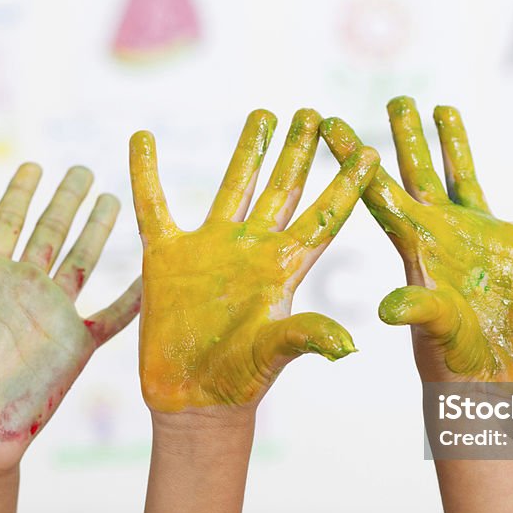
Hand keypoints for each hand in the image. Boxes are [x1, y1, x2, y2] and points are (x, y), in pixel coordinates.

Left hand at [0, 165, 140, 477]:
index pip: (6, 224)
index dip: (20, 194)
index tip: (33, 166)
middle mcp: (24, 291)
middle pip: (51, 233)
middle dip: (67, 200)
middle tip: (83, 170)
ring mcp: (53, 315)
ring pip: (83, 261)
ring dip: (98, 231)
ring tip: (113, 198)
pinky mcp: (76, 344)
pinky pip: (111, 316)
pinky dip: (132, 297)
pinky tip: (149, 275)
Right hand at [131, 109, 378, 414]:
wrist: (193, 398)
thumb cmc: (240, 382)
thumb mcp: (274, 354)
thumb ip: (303, 337)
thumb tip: (347, 344)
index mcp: (285, 268)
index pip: (323, 216)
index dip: (347, 184)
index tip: (370, 150)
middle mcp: (253, 250)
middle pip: (283, 189)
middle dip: (300, 151)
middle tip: (315, 114)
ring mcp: (210, 248)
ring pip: (233, 186)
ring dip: (248, 150)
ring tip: (264, 114)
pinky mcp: (167, 256)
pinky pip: (155, 206)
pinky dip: (146, 173)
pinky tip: (142, 138)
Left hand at [320, 96, 512, 383]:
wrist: (491, 384)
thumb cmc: (454, 365)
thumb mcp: (436, 333)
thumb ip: (420, 311)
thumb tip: (388, 307)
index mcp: (417, 246)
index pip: (379, 192)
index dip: (355, 159)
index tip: (329, 124)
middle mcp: (444, 234)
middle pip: (418, 173)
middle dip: (404, 136)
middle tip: (395, 98)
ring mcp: (482, 239)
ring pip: (466, 178)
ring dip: (455, 143)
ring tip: (443, 107)